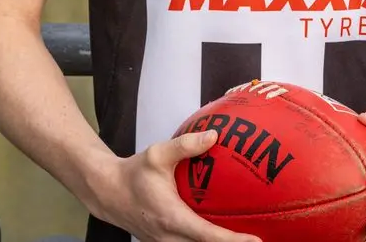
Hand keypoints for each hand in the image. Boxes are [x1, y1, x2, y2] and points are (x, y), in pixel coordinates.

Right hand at [88, 129, 260, 241]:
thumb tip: (215, 135)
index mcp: (171, 218)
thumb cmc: (134, 173)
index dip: (232, 240)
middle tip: (258, 239)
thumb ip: (186, 145)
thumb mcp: (157, 154)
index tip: (255, 240)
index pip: (207, 236)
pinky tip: (224, 235)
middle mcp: (169, 237)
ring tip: (246, 238)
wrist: (107, 192)